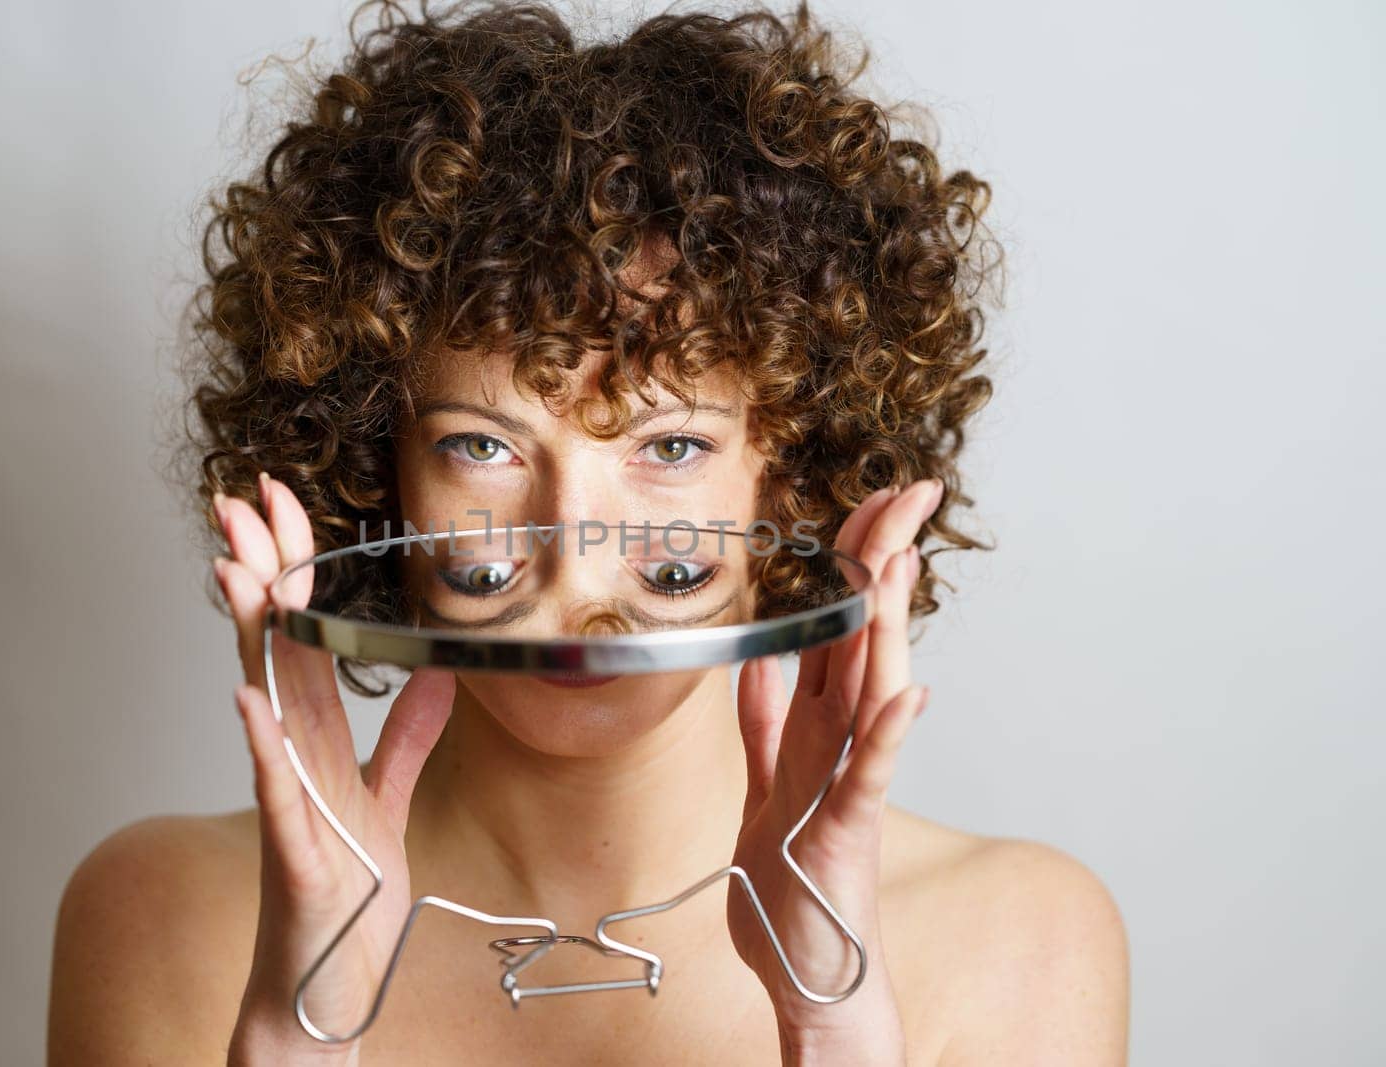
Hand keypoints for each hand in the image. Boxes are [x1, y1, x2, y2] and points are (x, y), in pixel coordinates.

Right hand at [213, 473, 456, 1063]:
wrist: (327, 988)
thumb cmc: (349, 901)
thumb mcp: (388, 802)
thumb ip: (406, 736)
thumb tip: (438, 673)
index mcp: (317, 742)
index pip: (303, 635)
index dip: (295, 566)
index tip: (287, 504)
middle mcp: (294, 758)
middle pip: (273, 646)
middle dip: (260, 570)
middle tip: (240, 499)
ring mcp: (288, 800)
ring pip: (264, 701)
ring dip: (250, 635)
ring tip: (236, 569)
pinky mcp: (297, 851)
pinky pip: (278, 789)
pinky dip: (264, 745)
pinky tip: (248, 699)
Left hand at [728, 478, 941, 1065]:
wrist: (805, 972)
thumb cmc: (790, 885)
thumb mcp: (764, 787)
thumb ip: (766, 723)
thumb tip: (761, 659)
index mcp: (816, 728)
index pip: (837, 624)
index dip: (851, 560)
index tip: (874, 501)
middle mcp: (842, 745)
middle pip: (865, 637)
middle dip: (882, 563)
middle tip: (912, 494)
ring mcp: (848, 785)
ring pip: (870, 690)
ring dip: (887, 626)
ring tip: (901, 563)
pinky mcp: (845, 832)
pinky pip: (869, 776)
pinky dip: (888, 735)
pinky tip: (908, 694)